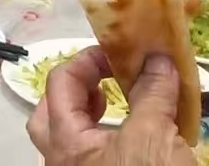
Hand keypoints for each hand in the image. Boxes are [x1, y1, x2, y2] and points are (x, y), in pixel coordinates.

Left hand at [28, 49, 194, 165]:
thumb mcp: (155, 137)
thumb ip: (152, 96)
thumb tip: (158, 59)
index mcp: (65, 143)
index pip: (59, 83)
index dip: (87, 60)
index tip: (119, 53)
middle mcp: (61, 162)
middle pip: (50, 115)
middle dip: (77, 91)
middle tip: (108, 81)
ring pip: (71, 140)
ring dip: (92, 116)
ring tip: (125, 105)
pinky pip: (93, 158)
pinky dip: (110, 140)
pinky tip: (140, 139)